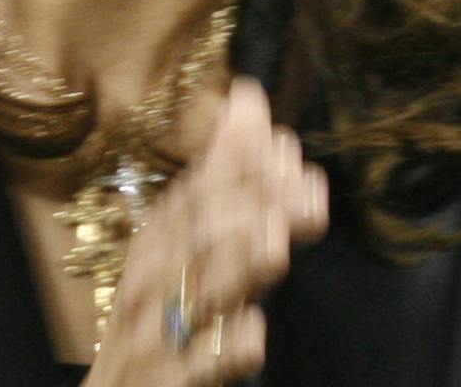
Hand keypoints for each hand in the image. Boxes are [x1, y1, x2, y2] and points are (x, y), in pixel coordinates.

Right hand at [84, 77, 328, 385]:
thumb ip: (219, 180)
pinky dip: (224, 350)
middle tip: (305, 191)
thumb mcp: (181, 244)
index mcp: (159, 240)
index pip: (196, 192)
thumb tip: (250, 102)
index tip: (285, 142)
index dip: (237, 164)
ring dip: (236, 263)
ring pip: (196, 295)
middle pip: (198, 235)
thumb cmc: (158, 311)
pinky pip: (196, 367)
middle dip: (248, 206)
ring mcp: (157, 332)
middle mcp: (154, 278)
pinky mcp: (166, 383)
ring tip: (277, 240)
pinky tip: (256, 332)